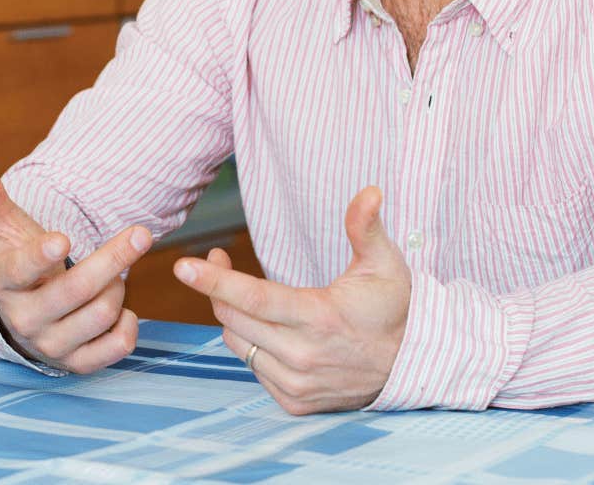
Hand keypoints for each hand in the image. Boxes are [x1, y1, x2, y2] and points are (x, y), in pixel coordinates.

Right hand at [0, 153, 149, 372]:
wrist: (26, 311)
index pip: (21, 271)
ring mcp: (51, 346)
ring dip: (117, 287)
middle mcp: (24, 319)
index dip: (41, 256)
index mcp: (4, 281)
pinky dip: (128, 323)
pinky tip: (119, 308)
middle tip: (140, 233)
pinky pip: (118, 346)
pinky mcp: (77, 366)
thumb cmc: (19, 258)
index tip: (63, 239)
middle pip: (77, 290)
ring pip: (103, 313)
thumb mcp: (3, 225)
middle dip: (114, 259)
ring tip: (108, 277)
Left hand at [176, 186, 409, 414]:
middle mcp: (303, 356)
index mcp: (320, 319)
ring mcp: (297, 384)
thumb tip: (368, 191)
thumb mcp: (385, 264)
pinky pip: (252, 368)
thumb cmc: (393, 308)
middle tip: (220, 257)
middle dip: (218, 285)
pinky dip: (251, 344)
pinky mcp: (294, 403)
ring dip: (232, 315)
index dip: (216, 281)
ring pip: (237, 344)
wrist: (410, 365)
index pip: (254, 299)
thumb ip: (366, 228)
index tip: (183, 266)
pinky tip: (268, 329)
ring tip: (246, 294)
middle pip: (235, 318)